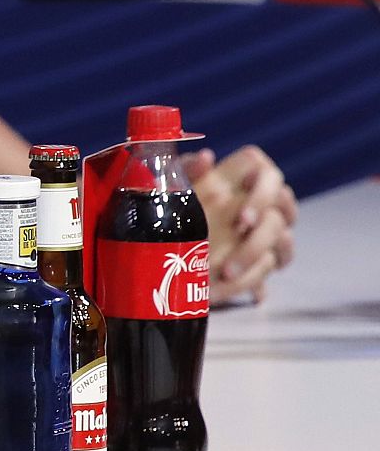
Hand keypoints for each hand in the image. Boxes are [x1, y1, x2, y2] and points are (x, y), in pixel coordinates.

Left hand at [184, 146, 296, 304]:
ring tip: (227, 273)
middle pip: (284, 212)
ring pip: (285, 243)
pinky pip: (270, 269)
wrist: (166, 235)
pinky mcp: (263, 258)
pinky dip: (254, 282)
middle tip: (234, 256)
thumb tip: (205, 157)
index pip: (270, 177)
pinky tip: (242, 293)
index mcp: (247, 179)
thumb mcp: (176, 184)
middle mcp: (267, 203)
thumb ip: (189, 169)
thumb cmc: (175, 199)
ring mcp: (270, 232)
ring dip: (256, 258)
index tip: (242, 218)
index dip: (262, 195)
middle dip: (262, 233)